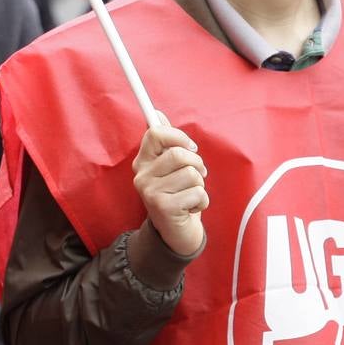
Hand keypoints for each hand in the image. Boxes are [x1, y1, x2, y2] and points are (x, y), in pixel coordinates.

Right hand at [132, 113, 207, 256]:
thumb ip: (165, 141)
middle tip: (195, 176)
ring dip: (200, 185)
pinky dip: (202, 201)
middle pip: (179, 154)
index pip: (155, 133)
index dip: (178, 136)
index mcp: (142, 161)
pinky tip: (191, 207)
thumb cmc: (176, 193)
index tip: (190, 147)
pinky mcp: (163, 207)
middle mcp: (141, 175)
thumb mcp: (169, 167)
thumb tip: (156, 113)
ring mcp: (150, 192)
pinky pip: (197, 193)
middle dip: (197, 164)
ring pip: (192, 174)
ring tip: (191, 194)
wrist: (175, 231)